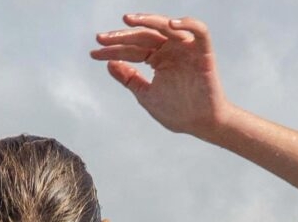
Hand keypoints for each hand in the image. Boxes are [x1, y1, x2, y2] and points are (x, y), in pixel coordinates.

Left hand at [91, 14, 232, 137]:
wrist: (201, 124)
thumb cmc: (178, 112)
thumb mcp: (147, 95)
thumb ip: (130, 79)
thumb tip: (109, 64)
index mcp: (156, 58)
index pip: (132, 49)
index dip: (113, 50)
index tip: (94, 53)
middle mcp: (169, 49)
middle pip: (143, 36)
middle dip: (122, 36)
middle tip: (102, 38)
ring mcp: (186, 48)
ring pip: (166, 26)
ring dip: (148, 21)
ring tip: (127, 21)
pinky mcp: (203, 51)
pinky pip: (199, 30)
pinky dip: (188, 24)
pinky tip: (170, 24)